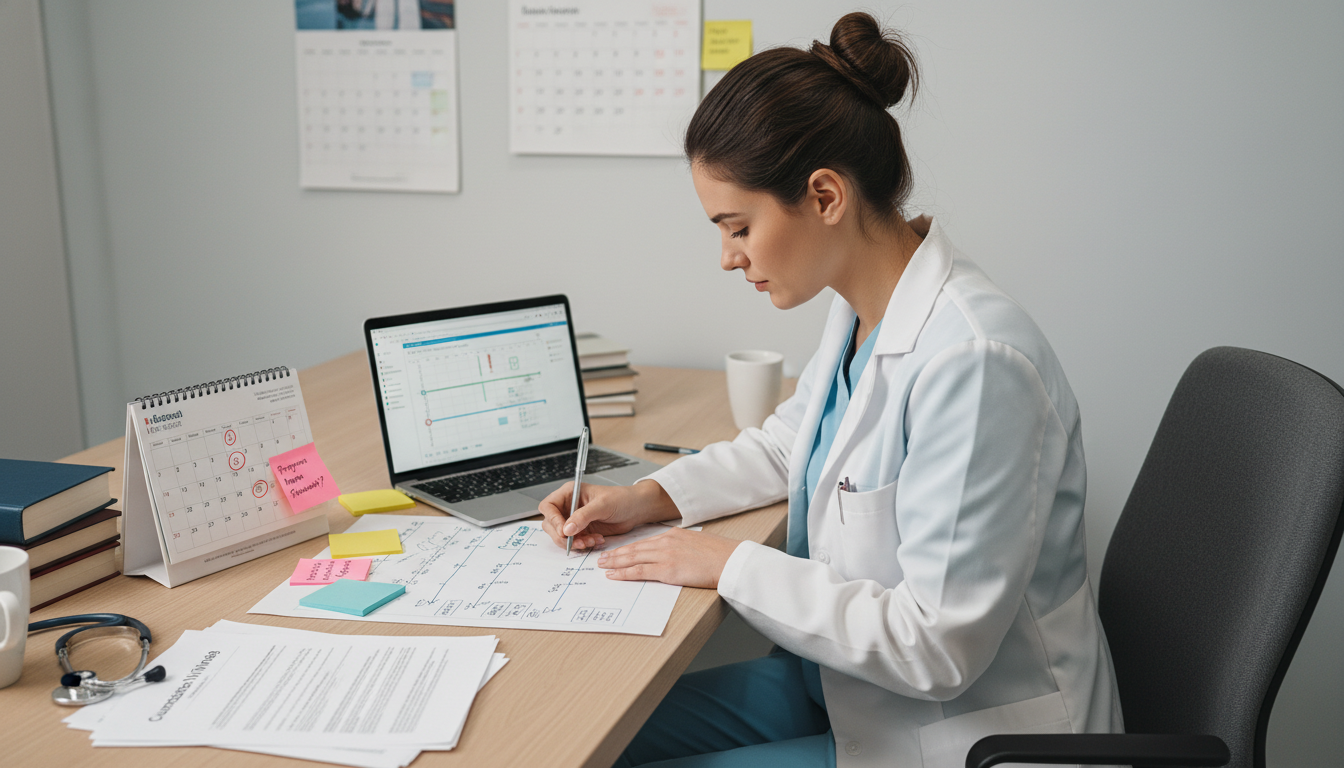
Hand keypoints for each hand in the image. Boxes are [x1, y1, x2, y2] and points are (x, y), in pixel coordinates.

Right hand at [538, 479, 677, 550]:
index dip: (552, 519)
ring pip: (561, 536)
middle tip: (577, 542)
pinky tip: (596, 540)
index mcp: (570, 493)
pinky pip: (574, 542)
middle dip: (562, 536)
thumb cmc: (621, 499)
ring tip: (590, 541)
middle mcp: (569, 506)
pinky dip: (582, 544)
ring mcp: (574, 519)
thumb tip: (566, 529)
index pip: (548, 506)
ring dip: (574, 542)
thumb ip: (583, 516)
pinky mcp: (582, 531)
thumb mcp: (602, 505)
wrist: (636, 510)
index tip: (564, 531)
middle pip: (551, 524)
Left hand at [598, 527, 741, 588]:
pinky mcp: (667, 570)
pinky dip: (624, 573)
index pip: (645, 542)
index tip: (618, 551)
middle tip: (602, 558)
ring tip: (602, 565)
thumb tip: (675, 555)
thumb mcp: (697, 544)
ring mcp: (665, 556)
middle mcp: (666, 542)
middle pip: (634, 548)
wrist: (730, 560)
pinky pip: (639, 571)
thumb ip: (682, 547)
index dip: (629, 547)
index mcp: (674, 535)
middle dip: (616, 553)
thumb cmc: (720, 555)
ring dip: (615, 562)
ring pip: (633, 558)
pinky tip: (614, 575)